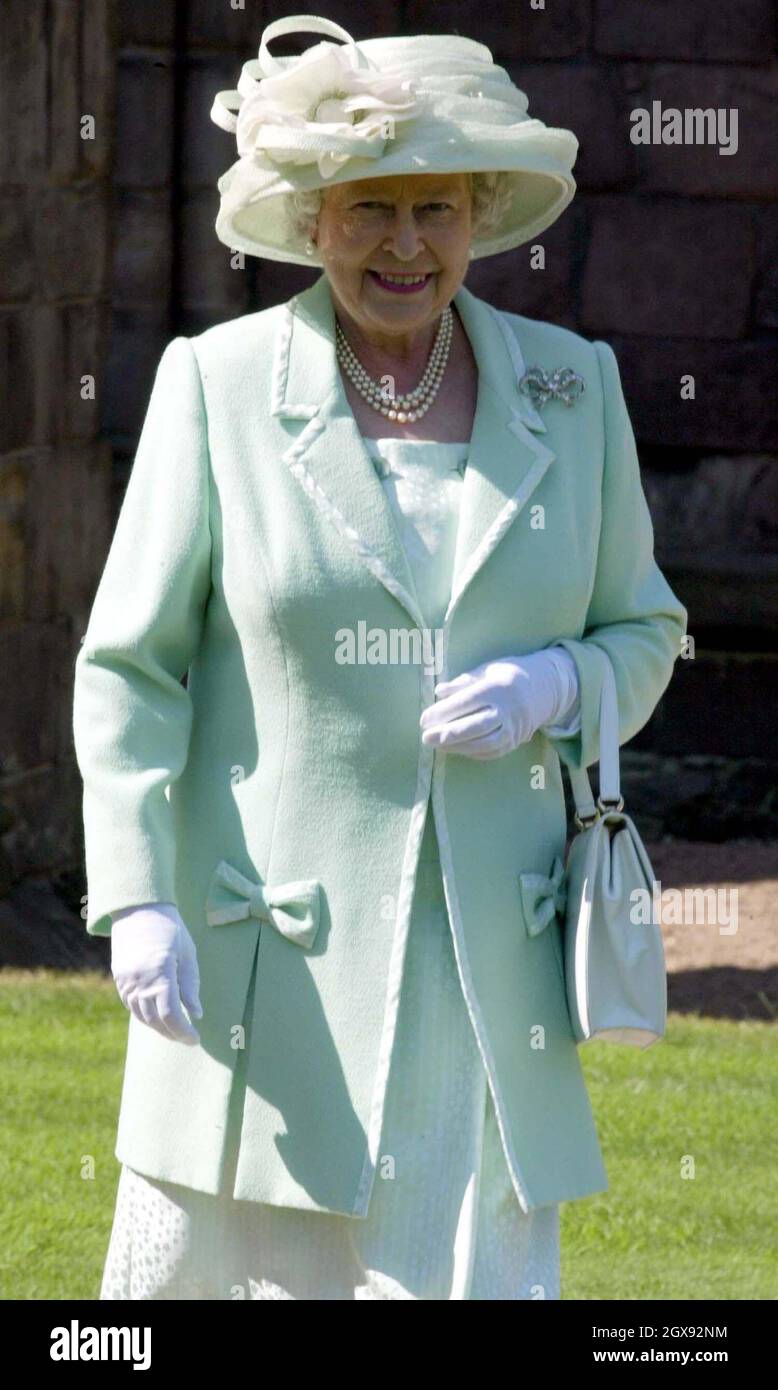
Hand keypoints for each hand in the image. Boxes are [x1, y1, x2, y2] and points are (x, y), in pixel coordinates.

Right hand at [109, 902, 202, 1044]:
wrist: (139, 908)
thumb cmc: (170, 928)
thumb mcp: (188, 954)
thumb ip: (190, 986)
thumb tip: (196, 1014)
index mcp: (160, 973)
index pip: (171, 1015)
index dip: (184, 1031)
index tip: (196, 1038)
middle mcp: (139, 981)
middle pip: (155, 1021)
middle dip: (173, 1034)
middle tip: (188, 1039)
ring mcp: (126, 981)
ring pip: (141, 1016)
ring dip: (159, 1028)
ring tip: (175, 1031)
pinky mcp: (119, 978)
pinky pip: (131, 1005)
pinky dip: (145, 1015)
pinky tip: (157, 1017)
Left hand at [419, 649, 577, 759]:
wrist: (543, 689)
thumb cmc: (506, 676)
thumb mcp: (486, 670)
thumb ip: (463, 682)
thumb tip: (439, 691)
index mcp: (498, 687)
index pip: (468, 702)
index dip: (444, 712)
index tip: (424, 719)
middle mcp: (508, 710)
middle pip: (476, 726)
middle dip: (448, 734)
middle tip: (426, 738)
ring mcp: (513, 728)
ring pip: (484, 743)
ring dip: (458, 747)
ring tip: (436, 746)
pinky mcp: (515, 742)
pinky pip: (492, 751)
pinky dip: (471, 752)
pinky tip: (454, 749)